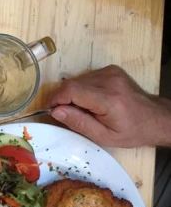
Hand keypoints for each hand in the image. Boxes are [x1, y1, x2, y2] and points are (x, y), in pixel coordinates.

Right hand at [48, 65, 170, 147]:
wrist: (155, 118)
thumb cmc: (130, 132)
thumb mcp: (104, 136)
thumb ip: (79, 123)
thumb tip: (55, 111)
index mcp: (109, 99)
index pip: (72, 90)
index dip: (56, 98)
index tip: (51, 110)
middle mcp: (109, 80)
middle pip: (72, 83)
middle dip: (64, 98)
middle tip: (69, 114)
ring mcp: (110, 72)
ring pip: (78, 79)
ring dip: (73, 93)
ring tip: (84, 108)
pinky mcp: (111, 69)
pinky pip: (86, 77)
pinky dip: (83, 88)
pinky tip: (93, 100)